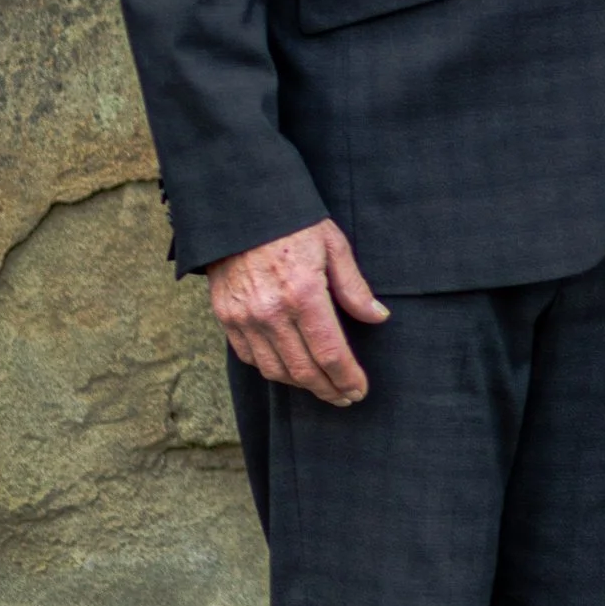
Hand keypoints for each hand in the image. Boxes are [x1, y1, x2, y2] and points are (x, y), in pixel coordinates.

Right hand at [207, 221, 389, 403]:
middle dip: (328, 389)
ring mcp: (245, 318)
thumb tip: (378, 317)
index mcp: (304, 293)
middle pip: (303, 370)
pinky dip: (271, 369)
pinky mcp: (226, 317)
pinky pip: (250, 357)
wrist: (240, 209)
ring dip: (301, 385)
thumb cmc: (294, 223)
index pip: (330, 353)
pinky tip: (288, 368)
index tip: (359, 390)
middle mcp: (271, 312)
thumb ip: (354, 287)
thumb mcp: (333, 245)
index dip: (347, 378)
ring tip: (321, 385)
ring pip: (275, 370)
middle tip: (345, 397)